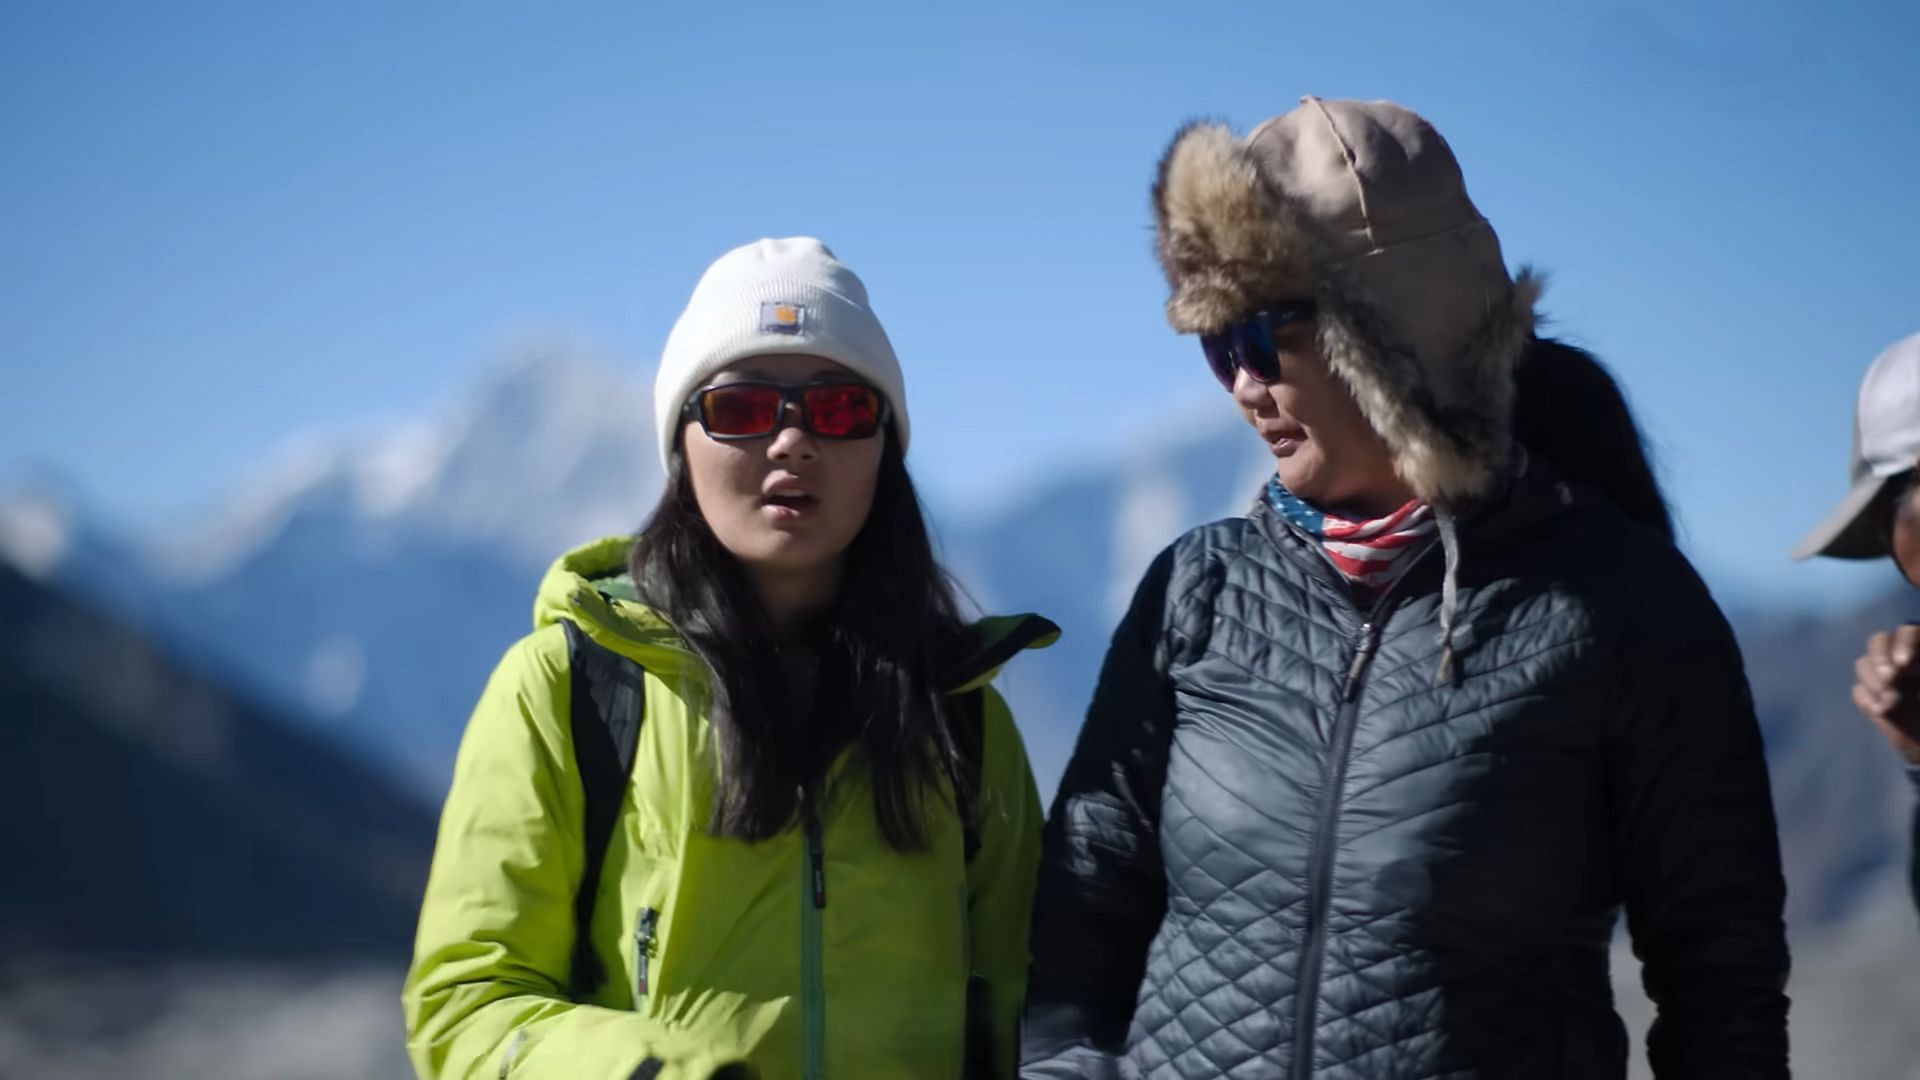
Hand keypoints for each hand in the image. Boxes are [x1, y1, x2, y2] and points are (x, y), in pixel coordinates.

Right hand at [1852, 624, 1919, 766]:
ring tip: (1889, 703)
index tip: (1904, 664)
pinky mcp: (1869, 694)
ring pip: (1863, 664)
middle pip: (1879, 641)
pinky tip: (1881, 711)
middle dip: (1880, 659)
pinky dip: (1868, 700)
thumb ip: (1915, 692)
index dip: (1905, 644)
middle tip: (1889, 679)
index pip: (1909, 633)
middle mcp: (1900, 658)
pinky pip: (1859, 691)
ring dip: (1873, 682)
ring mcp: (1882, 675)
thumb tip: (1890, 693)